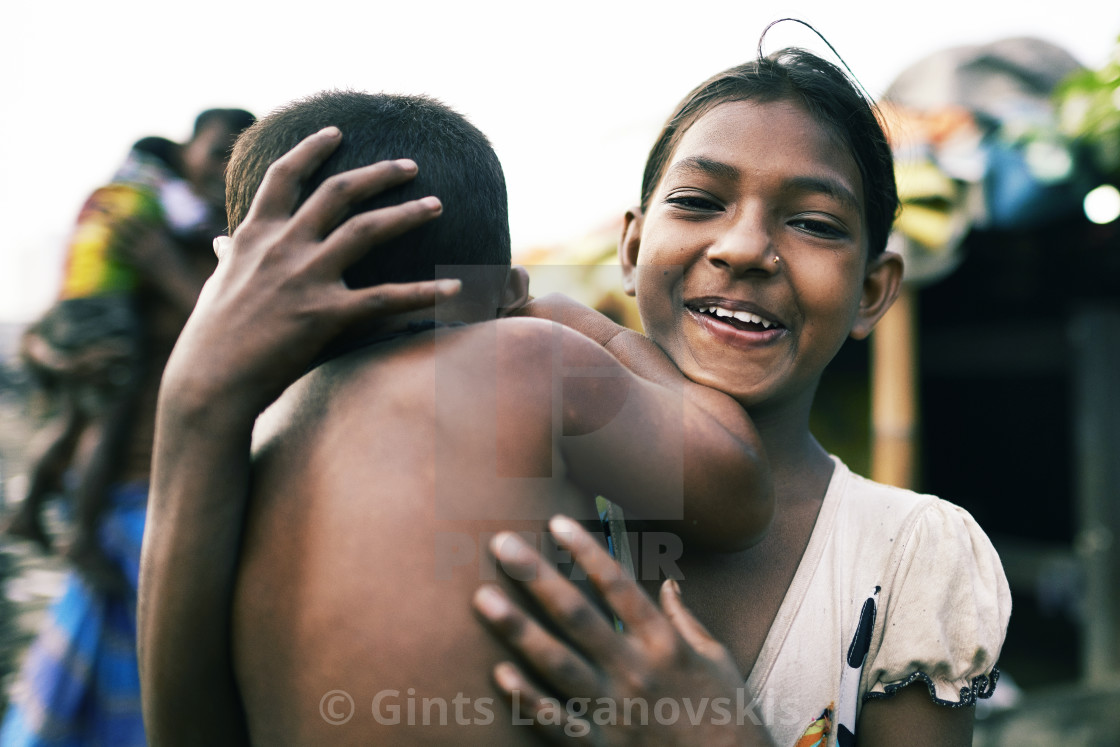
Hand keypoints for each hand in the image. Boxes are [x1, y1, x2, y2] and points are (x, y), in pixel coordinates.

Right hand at [164, 126, 459, 416]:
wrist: (209, 382)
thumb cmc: (212, 338)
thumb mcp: (217, 284)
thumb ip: (230, 257)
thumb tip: (222, 242)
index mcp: (254, 235)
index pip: (283, 176)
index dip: (311, 148)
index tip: (336, 131)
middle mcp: (282, 246)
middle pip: (338, 191)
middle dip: (379, 173)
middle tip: (411, 165)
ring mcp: (305, 277)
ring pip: (367, 229)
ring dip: (407, 213)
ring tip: (437, 204)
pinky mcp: (326, 314)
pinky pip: (387, 297)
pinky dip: (424, 292)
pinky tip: (455, 288)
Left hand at [473, 515, 772, 745]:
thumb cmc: (725, 715)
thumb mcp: (716, 659)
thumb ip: (685, 619)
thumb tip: (667, 582)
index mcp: (664, 644)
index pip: (618, 586)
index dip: (586, 551)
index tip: (556, 522)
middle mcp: (636, 672)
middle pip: (577, 616)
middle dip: (537, 577)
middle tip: (503, 545)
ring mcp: (615, 712)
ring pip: (557, 664)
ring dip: (518, 629)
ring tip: (484, 598)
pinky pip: (556, 723)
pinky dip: (527, 700)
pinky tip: (500, 674)